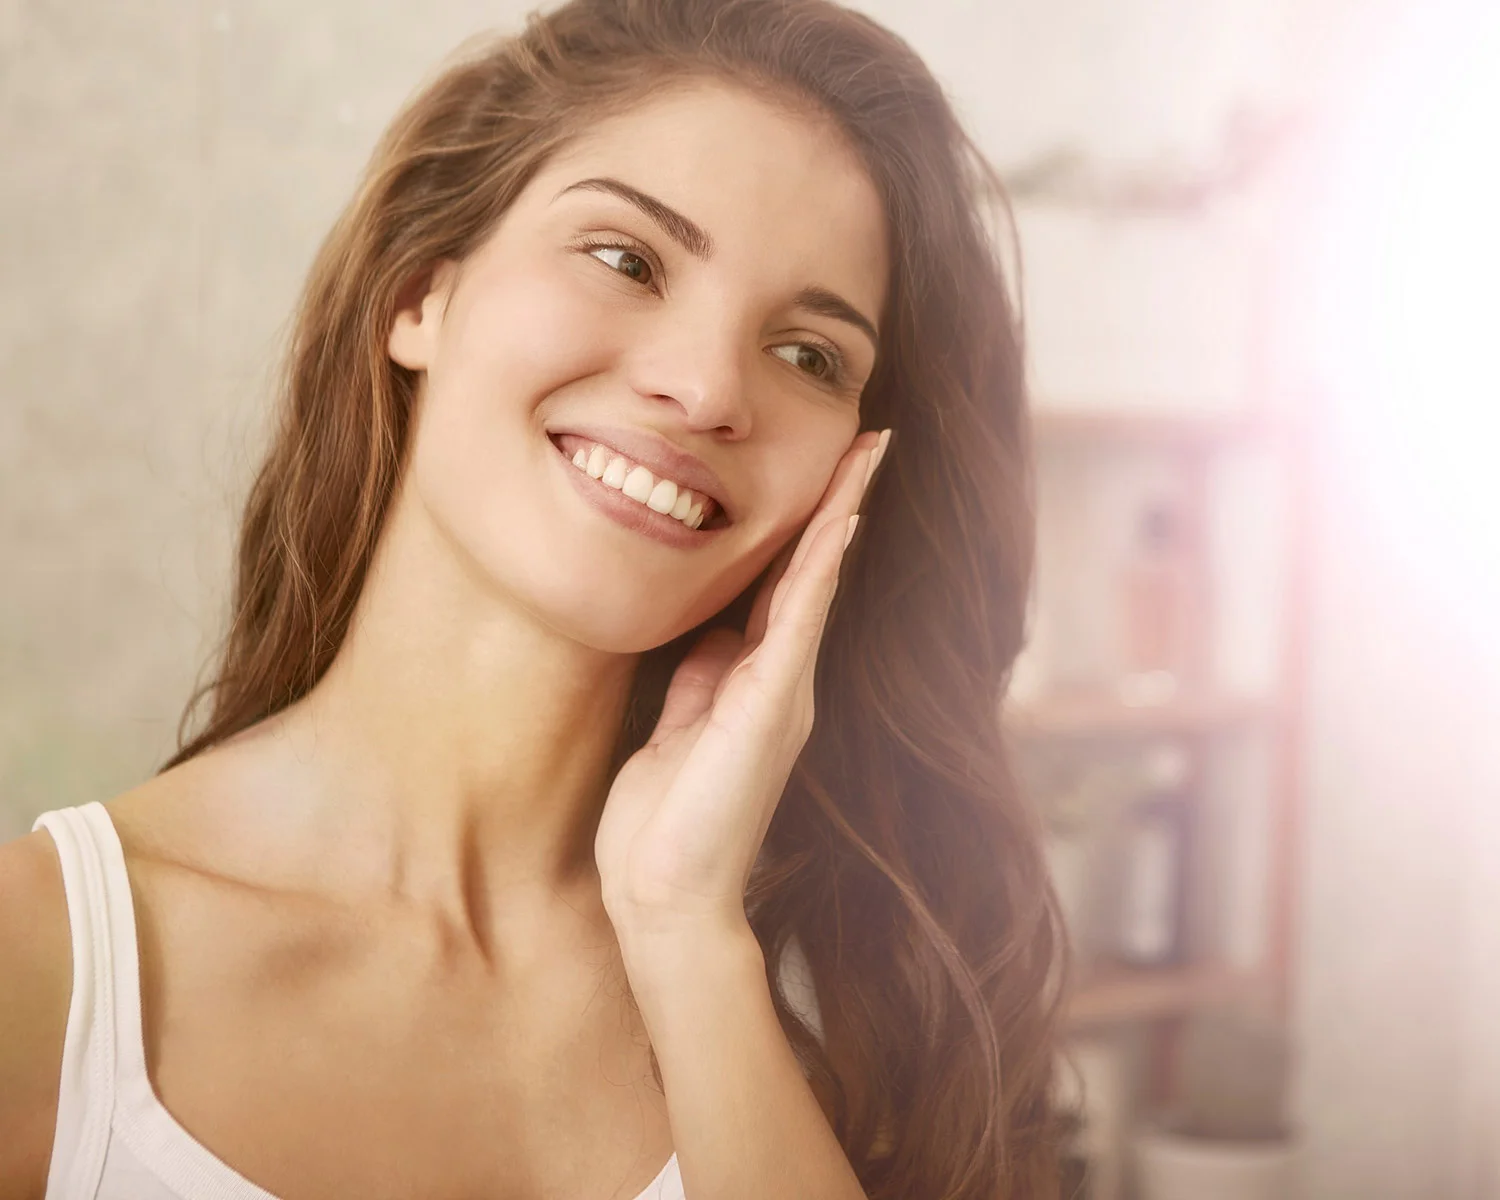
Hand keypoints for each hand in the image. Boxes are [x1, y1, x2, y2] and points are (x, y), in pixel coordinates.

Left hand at [595, 427, 890, 940]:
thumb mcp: (679, 726)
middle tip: (869, 438)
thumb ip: (703, 677)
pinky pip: (799, 623)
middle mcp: (783, 681)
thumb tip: (712, 632)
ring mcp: (783, 693)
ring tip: (866, 456)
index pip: (787, 585)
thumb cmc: (665, 821)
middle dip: (842, 501)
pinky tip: (838, 523)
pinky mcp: (771, 709)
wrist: (664, 895)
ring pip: (817, 584)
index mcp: (758, 683)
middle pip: (816, 571)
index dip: (808, 524)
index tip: (828, 468)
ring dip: (842, 515)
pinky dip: (821, 569)